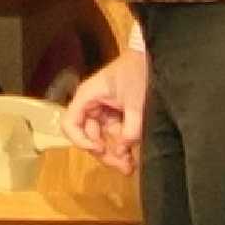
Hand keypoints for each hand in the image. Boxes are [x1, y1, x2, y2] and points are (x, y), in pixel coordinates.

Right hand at [65, 48, 150, 175]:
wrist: (154, 58)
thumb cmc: (140, 72)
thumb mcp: (136, 102)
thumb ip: (130, 129)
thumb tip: (122, 150)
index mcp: (87, 97)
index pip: (70, 124)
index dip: (81, 141)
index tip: (100, 148)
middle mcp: (91, 105)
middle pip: (88, 136)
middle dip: (104, 153)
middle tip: (122, 167)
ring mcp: (104, 110)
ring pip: (102, 138)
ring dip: (114, 153)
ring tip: (129, 166)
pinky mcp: (117, 114)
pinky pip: (115, 134)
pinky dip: (122, 145)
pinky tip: (131, 157)